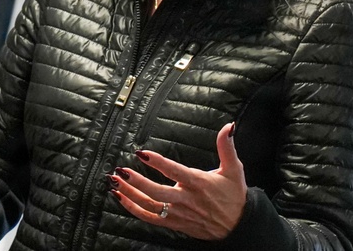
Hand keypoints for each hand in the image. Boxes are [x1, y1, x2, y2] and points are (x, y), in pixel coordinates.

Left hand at [110, 122, 246, 239]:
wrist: (239, 227)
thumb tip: (229, 126)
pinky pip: (150, 218)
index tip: (141, 153)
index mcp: (199, 183)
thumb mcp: (234, 169)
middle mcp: (186, 200)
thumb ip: (227, 147)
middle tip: (120, 171)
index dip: (158, 162)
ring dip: (130, 194)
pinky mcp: (175, 223)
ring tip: (114, 181)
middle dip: (136, 181)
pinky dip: (133, 209)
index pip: (175, 172)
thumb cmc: (234, 195)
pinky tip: (120, 198)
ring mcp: (179, 213)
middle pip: (157, 192)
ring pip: (150, 206)